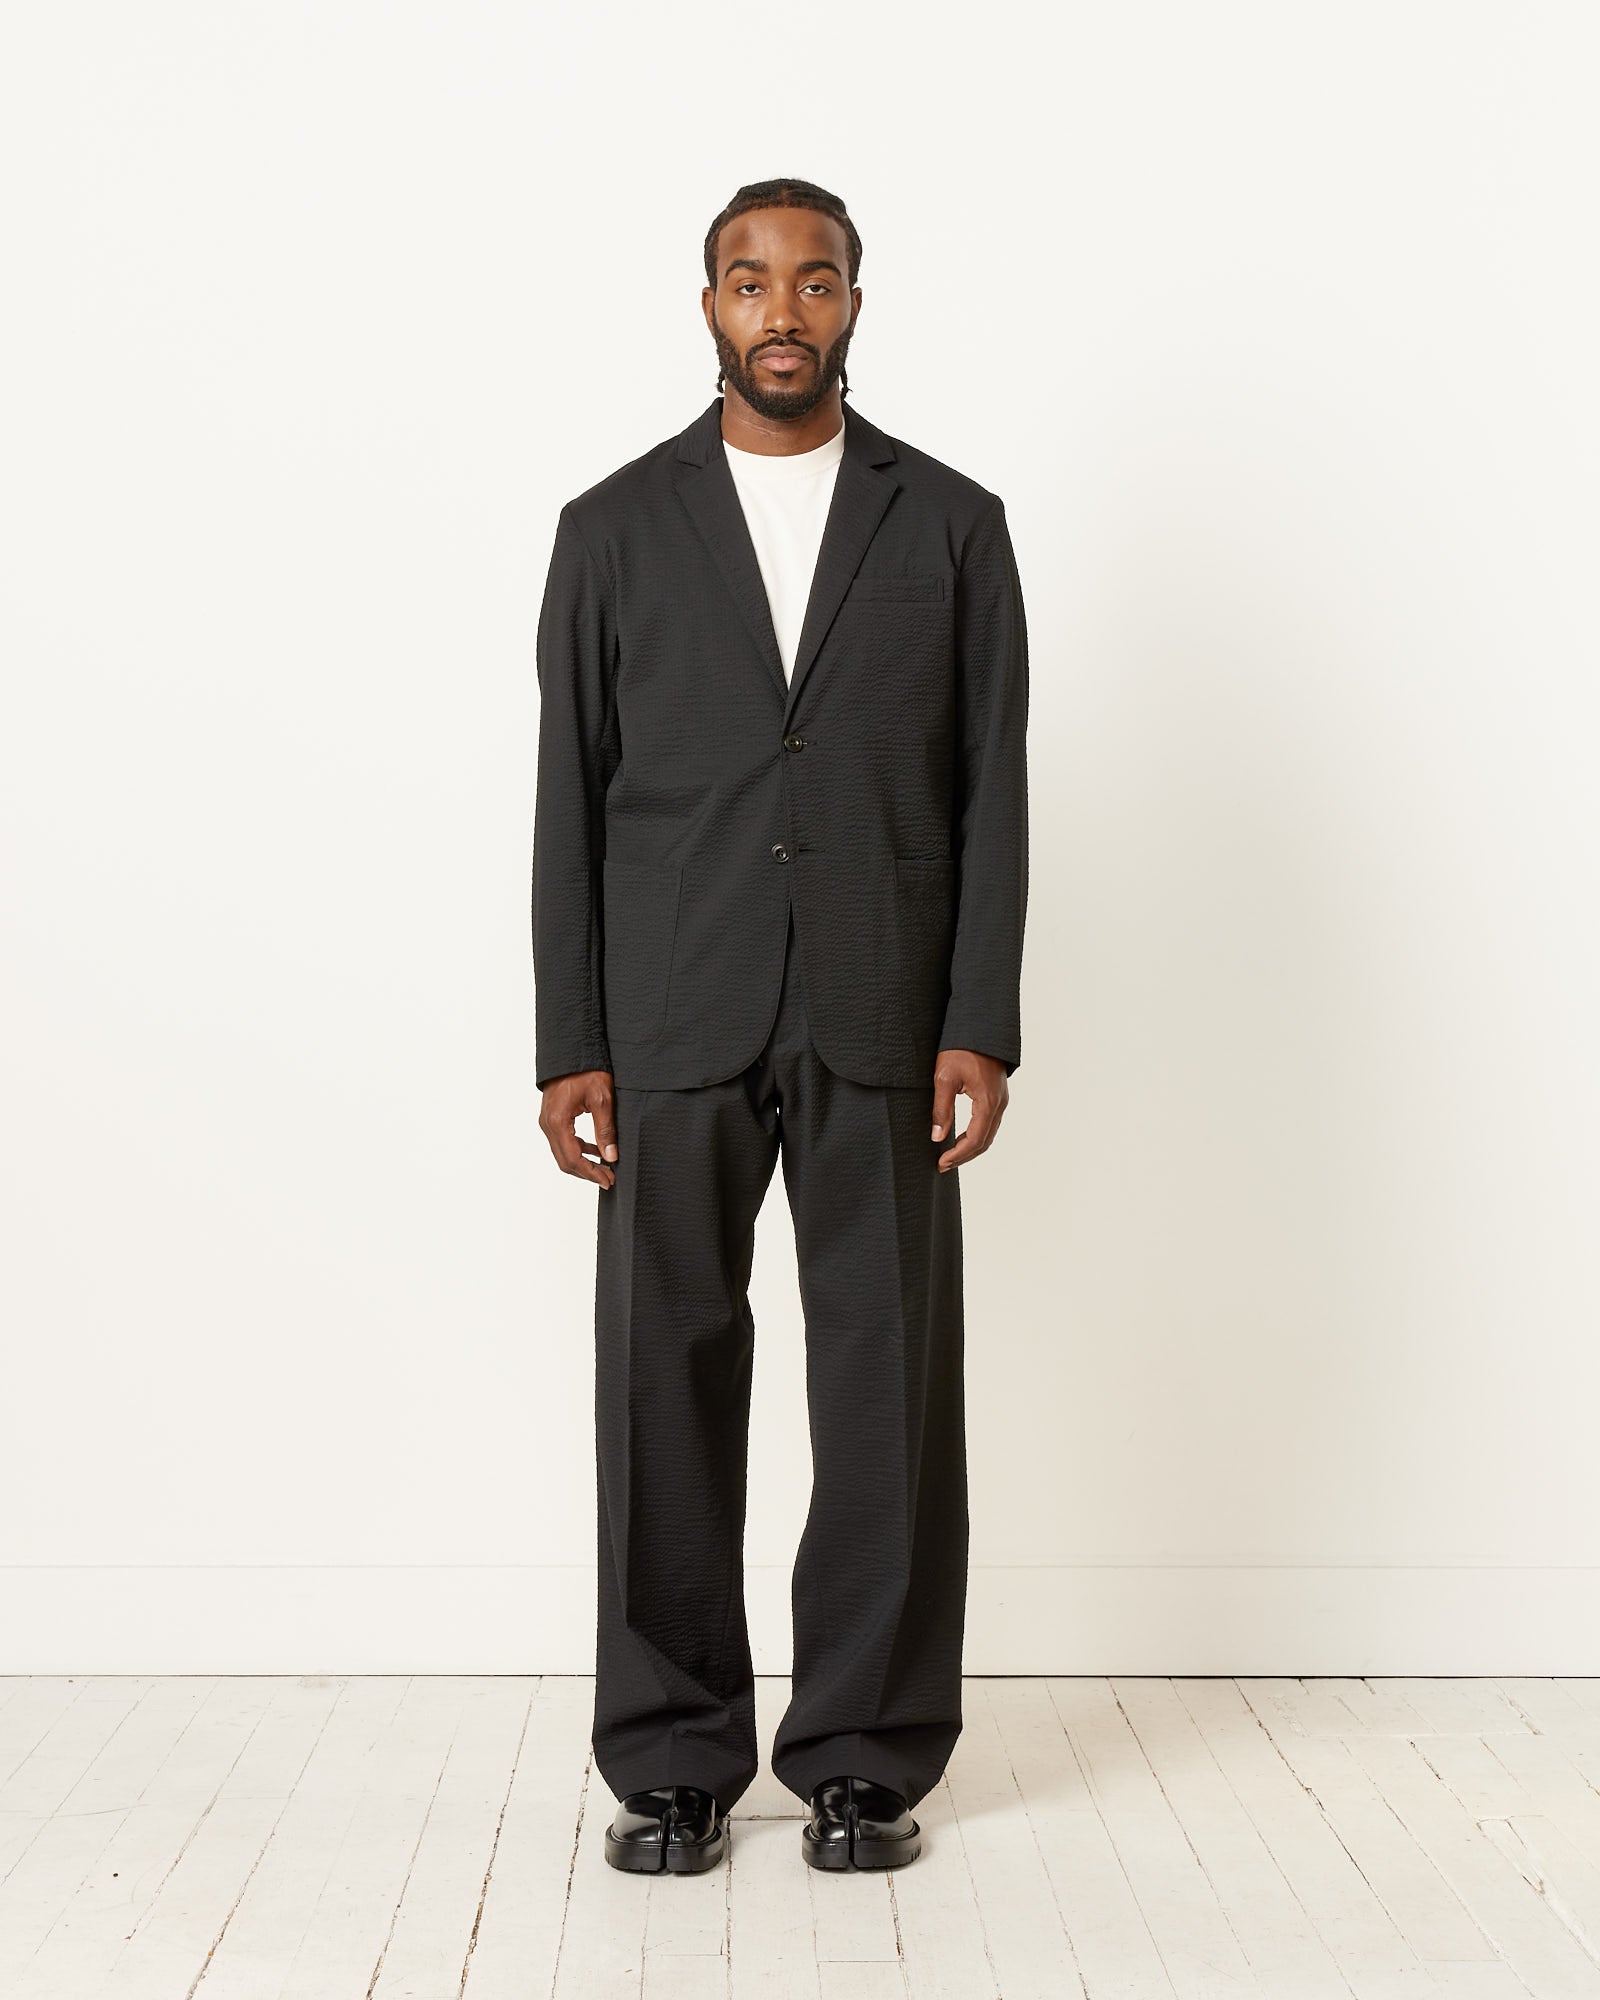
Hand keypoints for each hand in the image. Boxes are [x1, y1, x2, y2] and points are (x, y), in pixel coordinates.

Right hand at [538, 1070, 619, 1188]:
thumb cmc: (586, 1070)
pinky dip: (578, 1150)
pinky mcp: (552, 1117)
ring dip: (583, 1163)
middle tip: (608, 1179)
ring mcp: (547, 1121)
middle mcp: (548, 1124)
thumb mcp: (602, 1099)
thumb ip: (606, 1131)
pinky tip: (595, 1151)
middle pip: (565, 1160)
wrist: (572, 1050)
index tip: (607, 1180)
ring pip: (563, 1153)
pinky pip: (563, 1141)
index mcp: (558, 1121)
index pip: (573, 1158)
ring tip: (605, 1169)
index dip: (591, 1173)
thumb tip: (610, 1157)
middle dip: (587, 1172)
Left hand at [929, 1049, 1009, 1171]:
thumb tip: (937, 1137)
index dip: (958, 1155)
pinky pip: (989, 1123)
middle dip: (964, 1156)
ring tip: (949, 1155)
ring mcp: (1001, 1099)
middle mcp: (999, 1103)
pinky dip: (976, 1135)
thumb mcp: (944, 1078)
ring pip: (988, 1134)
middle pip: (984, 1141)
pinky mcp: (997, 1095)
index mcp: (987, 1101)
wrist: (979, 1027)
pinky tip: (960, 1137)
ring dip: (970, 1148)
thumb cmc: (960, 1049)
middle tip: (942, 1165)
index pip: (975, 1140)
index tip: (941, 1163)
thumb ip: (941, 1109)